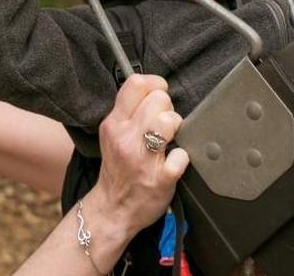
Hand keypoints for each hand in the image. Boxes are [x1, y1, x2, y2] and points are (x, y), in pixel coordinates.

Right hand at [84, 75, 188, 243]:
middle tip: (163, 125)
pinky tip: (172, 162)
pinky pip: (181, 155)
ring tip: (168, 140)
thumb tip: (153, 88)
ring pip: (170, 120)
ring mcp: (143, 159)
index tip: (159, 95)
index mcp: (114, 124)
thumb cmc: (118, 169)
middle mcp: (126, 138)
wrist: (113, 209)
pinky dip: (182, 158)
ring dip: (176, 128)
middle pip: (159, 99)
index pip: (136, 84)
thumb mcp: (112, 135)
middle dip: (167, 108)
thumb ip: (128, 112)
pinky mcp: (160, 179)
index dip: (155, 84)